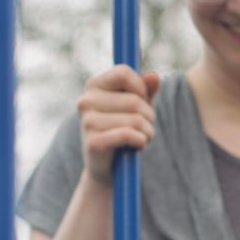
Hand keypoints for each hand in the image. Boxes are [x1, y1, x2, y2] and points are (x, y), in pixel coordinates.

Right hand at [77, 66, 159, 184]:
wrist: (107, 167)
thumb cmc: (123, 130)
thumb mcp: (137, 107)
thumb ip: (146, 90)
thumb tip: (153, 76)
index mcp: (94, 85)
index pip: (123, 72)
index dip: (141, 87)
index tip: (143, 100)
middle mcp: (86, 101)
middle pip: (134, 100)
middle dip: (149, 116)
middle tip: (146, 126)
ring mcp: (87, 122)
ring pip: (135, 120)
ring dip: (148, 131)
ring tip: (143, 138)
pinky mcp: (93, 142)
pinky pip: (128, 135)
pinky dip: (141, 141)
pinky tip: (138, 146)